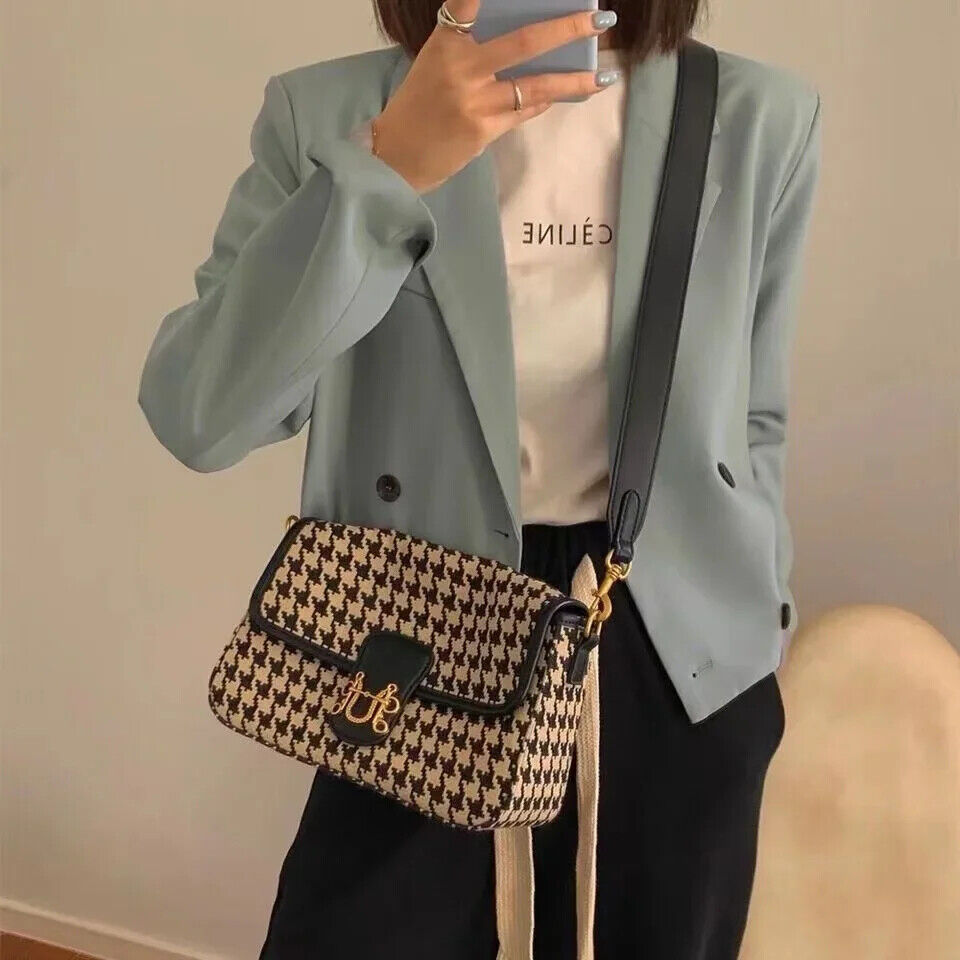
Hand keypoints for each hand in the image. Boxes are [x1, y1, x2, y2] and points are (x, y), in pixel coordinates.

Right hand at [374, 0, 620, 193]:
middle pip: (525, 42)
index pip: (468, 2)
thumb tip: (528, 43)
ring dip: (575, 80)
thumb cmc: (418, 108)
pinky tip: (565, 95)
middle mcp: (461, 68)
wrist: (394, 157)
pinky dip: (545, 102)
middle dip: (568, 28)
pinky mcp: (483, 130)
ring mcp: (475, 101)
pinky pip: (525, 112)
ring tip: (604, 76)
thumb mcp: (436, 65)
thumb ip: (472, 48)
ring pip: (536, 85)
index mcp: (445, 43)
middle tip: (600, 19)